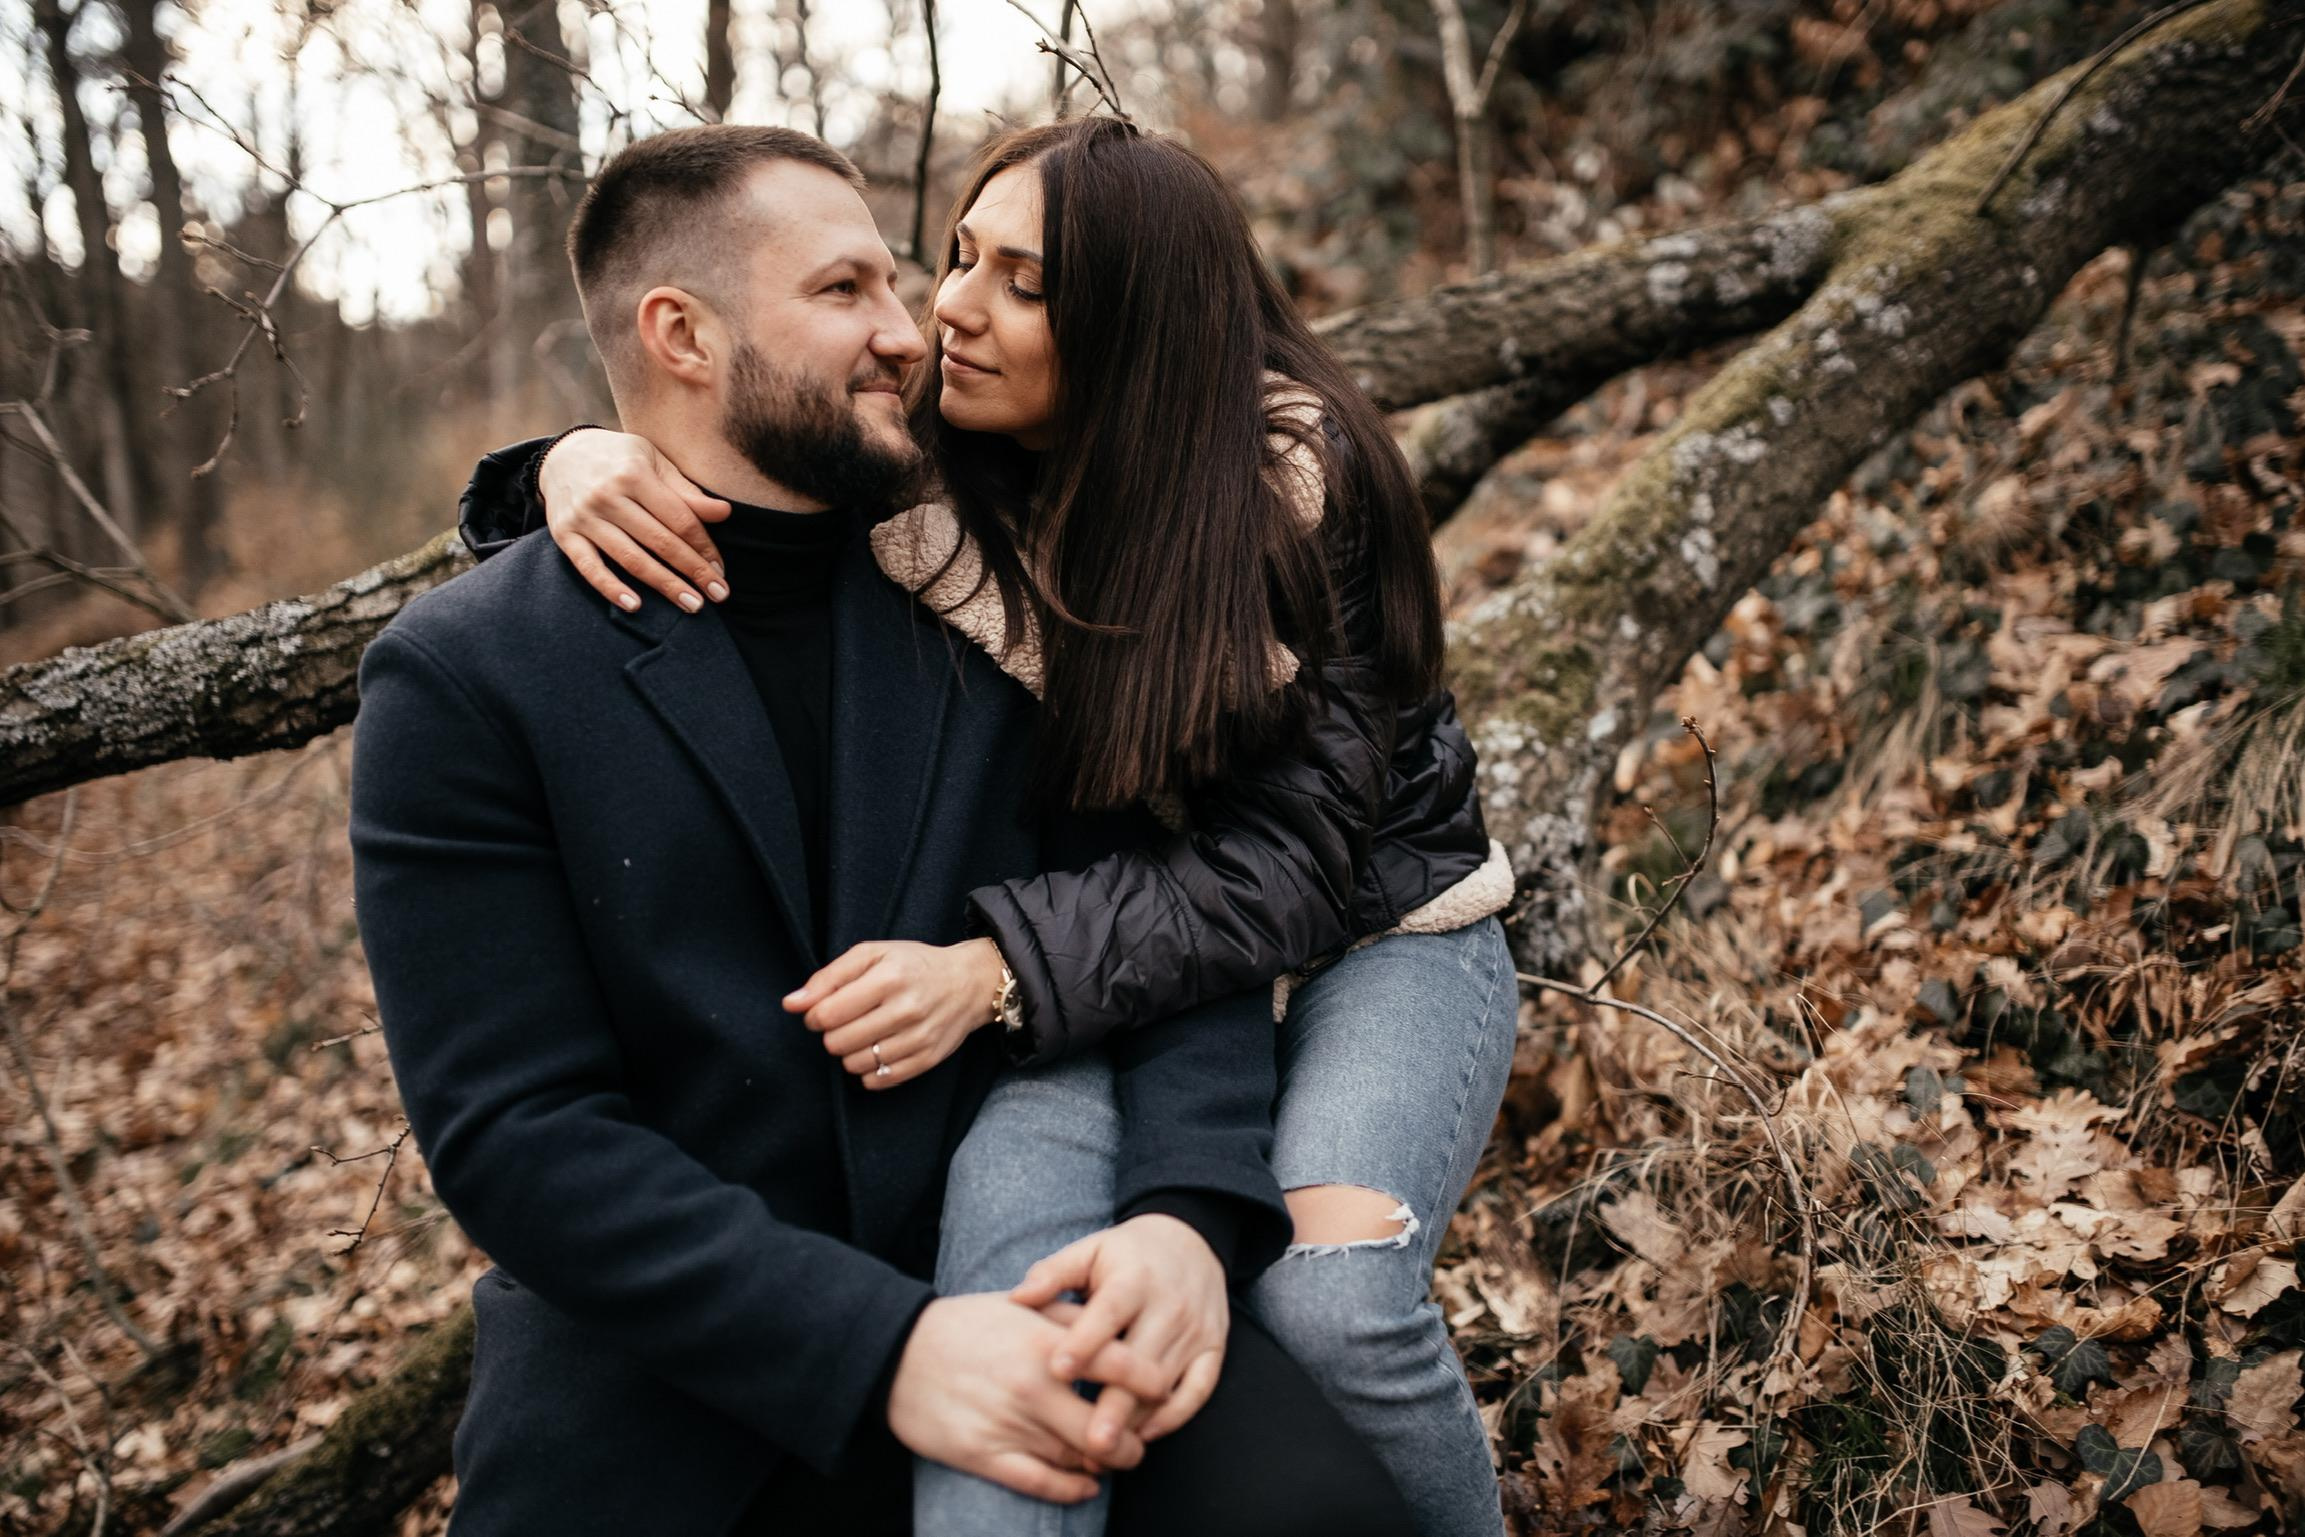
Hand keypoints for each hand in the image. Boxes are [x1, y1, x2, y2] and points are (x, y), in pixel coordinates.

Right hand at [538, 428, 730, 613]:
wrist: (561, 455)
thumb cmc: (619, 459)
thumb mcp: (653, 461)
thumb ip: (685, 490)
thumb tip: (725, 512)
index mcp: (635, 474)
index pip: (679, 519)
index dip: (704, 547)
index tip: (721, 571)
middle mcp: (608, 495)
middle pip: (659, 541)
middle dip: (693, 571)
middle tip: (719, 595)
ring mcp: (584, 517)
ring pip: (630, 558)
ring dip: (664, 585)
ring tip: (692, 605)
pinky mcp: (565, 535)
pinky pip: (589, 567)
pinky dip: (610, 588)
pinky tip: (635, 605)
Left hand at [785, 938, 1005, 1089]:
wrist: (969, 983)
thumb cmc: (913, 965)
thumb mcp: (872, 954)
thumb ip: (828, 977)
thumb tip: (791, 1004)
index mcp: (888, 978)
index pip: (827, 1014)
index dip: (814, 1016)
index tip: (823, 1011)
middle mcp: (906, 1009)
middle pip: (837, 1043)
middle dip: (832, 1035)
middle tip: (845, 1022)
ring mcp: (918, 1038)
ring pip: (855, 1064)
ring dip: (849, 1053)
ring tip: (862, 1035)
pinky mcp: (927, 1059)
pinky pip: (878, 1079)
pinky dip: (869, 1070)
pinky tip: (876, 1050)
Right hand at [886, 1294, 1147, 1502]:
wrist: (896, 1354)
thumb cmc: (963, 1325)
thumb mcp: (1018, 1305)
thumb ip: (1068, 1314)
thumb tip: (1113, 1326)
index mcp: (1045, 1344)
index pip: (1121, 1366)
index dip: (1151, 1382)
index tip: (1161, 1389)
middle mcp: (1032, 1387)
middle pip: (1107, 1427)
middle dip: (1133, 1438)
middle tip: (1140, 1437)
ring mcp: (1008, 1425)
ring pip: (1078, 1459)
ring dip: (1103, 1463)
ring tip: (1112, 1457)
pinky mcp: (983, 1456)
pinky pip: (1041, 1484)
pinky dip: (1072, 1490)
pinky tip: (1086, 1484)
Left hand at [1011, 1214, 1229, 1446]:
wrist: (1191, 1240)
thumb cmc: (1126, 1253)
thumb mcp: (1090, 1250)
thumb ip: (1053, 1273)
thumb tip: (1017, 1298)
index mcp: (1134, 1278)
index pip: (1110, 1312)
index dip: (1084, 1342)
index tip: (1057, 1370)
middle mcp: (1169, 1305)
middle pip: (1141, 1361)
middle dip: (1116, 1403)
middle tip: (1091, 1442)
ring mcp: (1195, 1329)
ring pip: (1166, 1382)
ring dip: (1137, 1419)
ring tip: (1105, 1451)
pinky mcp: (1213, 1347)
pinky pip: (1199, 1389)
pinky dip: (1176, 1415)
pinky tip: (1147, 1434)